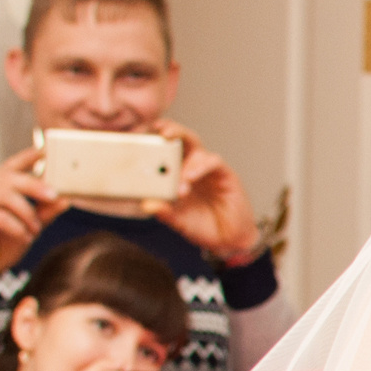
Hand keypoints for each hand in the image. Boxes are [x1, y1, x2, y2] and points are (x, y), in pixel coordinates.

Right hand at [0, 148, 63, 310]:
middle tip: (54, 195)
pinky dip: (17, 227)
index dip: (28, 157)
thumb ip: (45, 212)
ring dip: (27, 212)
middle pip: (10, 178)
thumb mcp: (29, 226)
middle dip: (35, 185)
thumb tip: (66, 198)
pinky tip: (23, 238)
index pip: (11, 166)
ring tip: (35, 229)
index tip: (46, 150)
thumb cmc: (1, 246)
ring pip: (5, 195)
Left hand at [149, 121, 260, 261]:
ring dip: (185, 153)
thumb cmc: (203, 226)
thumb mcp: (179, 221)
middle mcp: (192, 167)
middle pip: (182, 139)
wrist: (229, 240)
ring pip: (197, 146)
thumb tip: (147, 204)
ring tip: (176, 170)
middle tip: (161, 131)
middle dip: (172, 130)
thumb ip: (164, 212)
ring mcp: (209, 170)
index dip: (154, 139)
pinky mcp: (226, 175)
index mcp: (177, 174)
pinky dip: (200, 167)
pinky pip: (213, 162)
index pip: (165, 150)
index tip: (140, 133)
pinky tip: (190, 177)